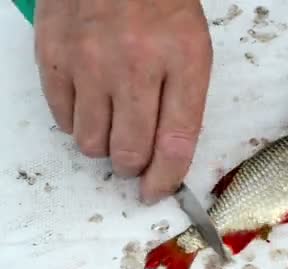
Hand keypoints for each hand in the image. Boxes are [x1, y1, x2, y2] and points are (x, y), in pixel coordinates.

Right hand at [34, 0, 212, 203]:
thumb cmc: (160, 5)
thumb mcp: (193, 49)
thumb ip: (185, 103)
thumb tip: (167, 157)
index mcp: (182, 61)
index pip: (176, 141)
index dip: (167, 178)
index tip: (158, 191)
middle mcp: (133, 65)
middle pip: (130, 152)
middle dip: (135, 166)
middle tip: (135, 157)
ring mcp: (89, 61)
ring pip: (91, 145)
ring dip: (105, 147)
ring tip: (113, 124)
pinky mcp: (53, 57)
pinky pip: (62, 120)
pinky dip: (78, 123)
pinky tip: (91, 103)